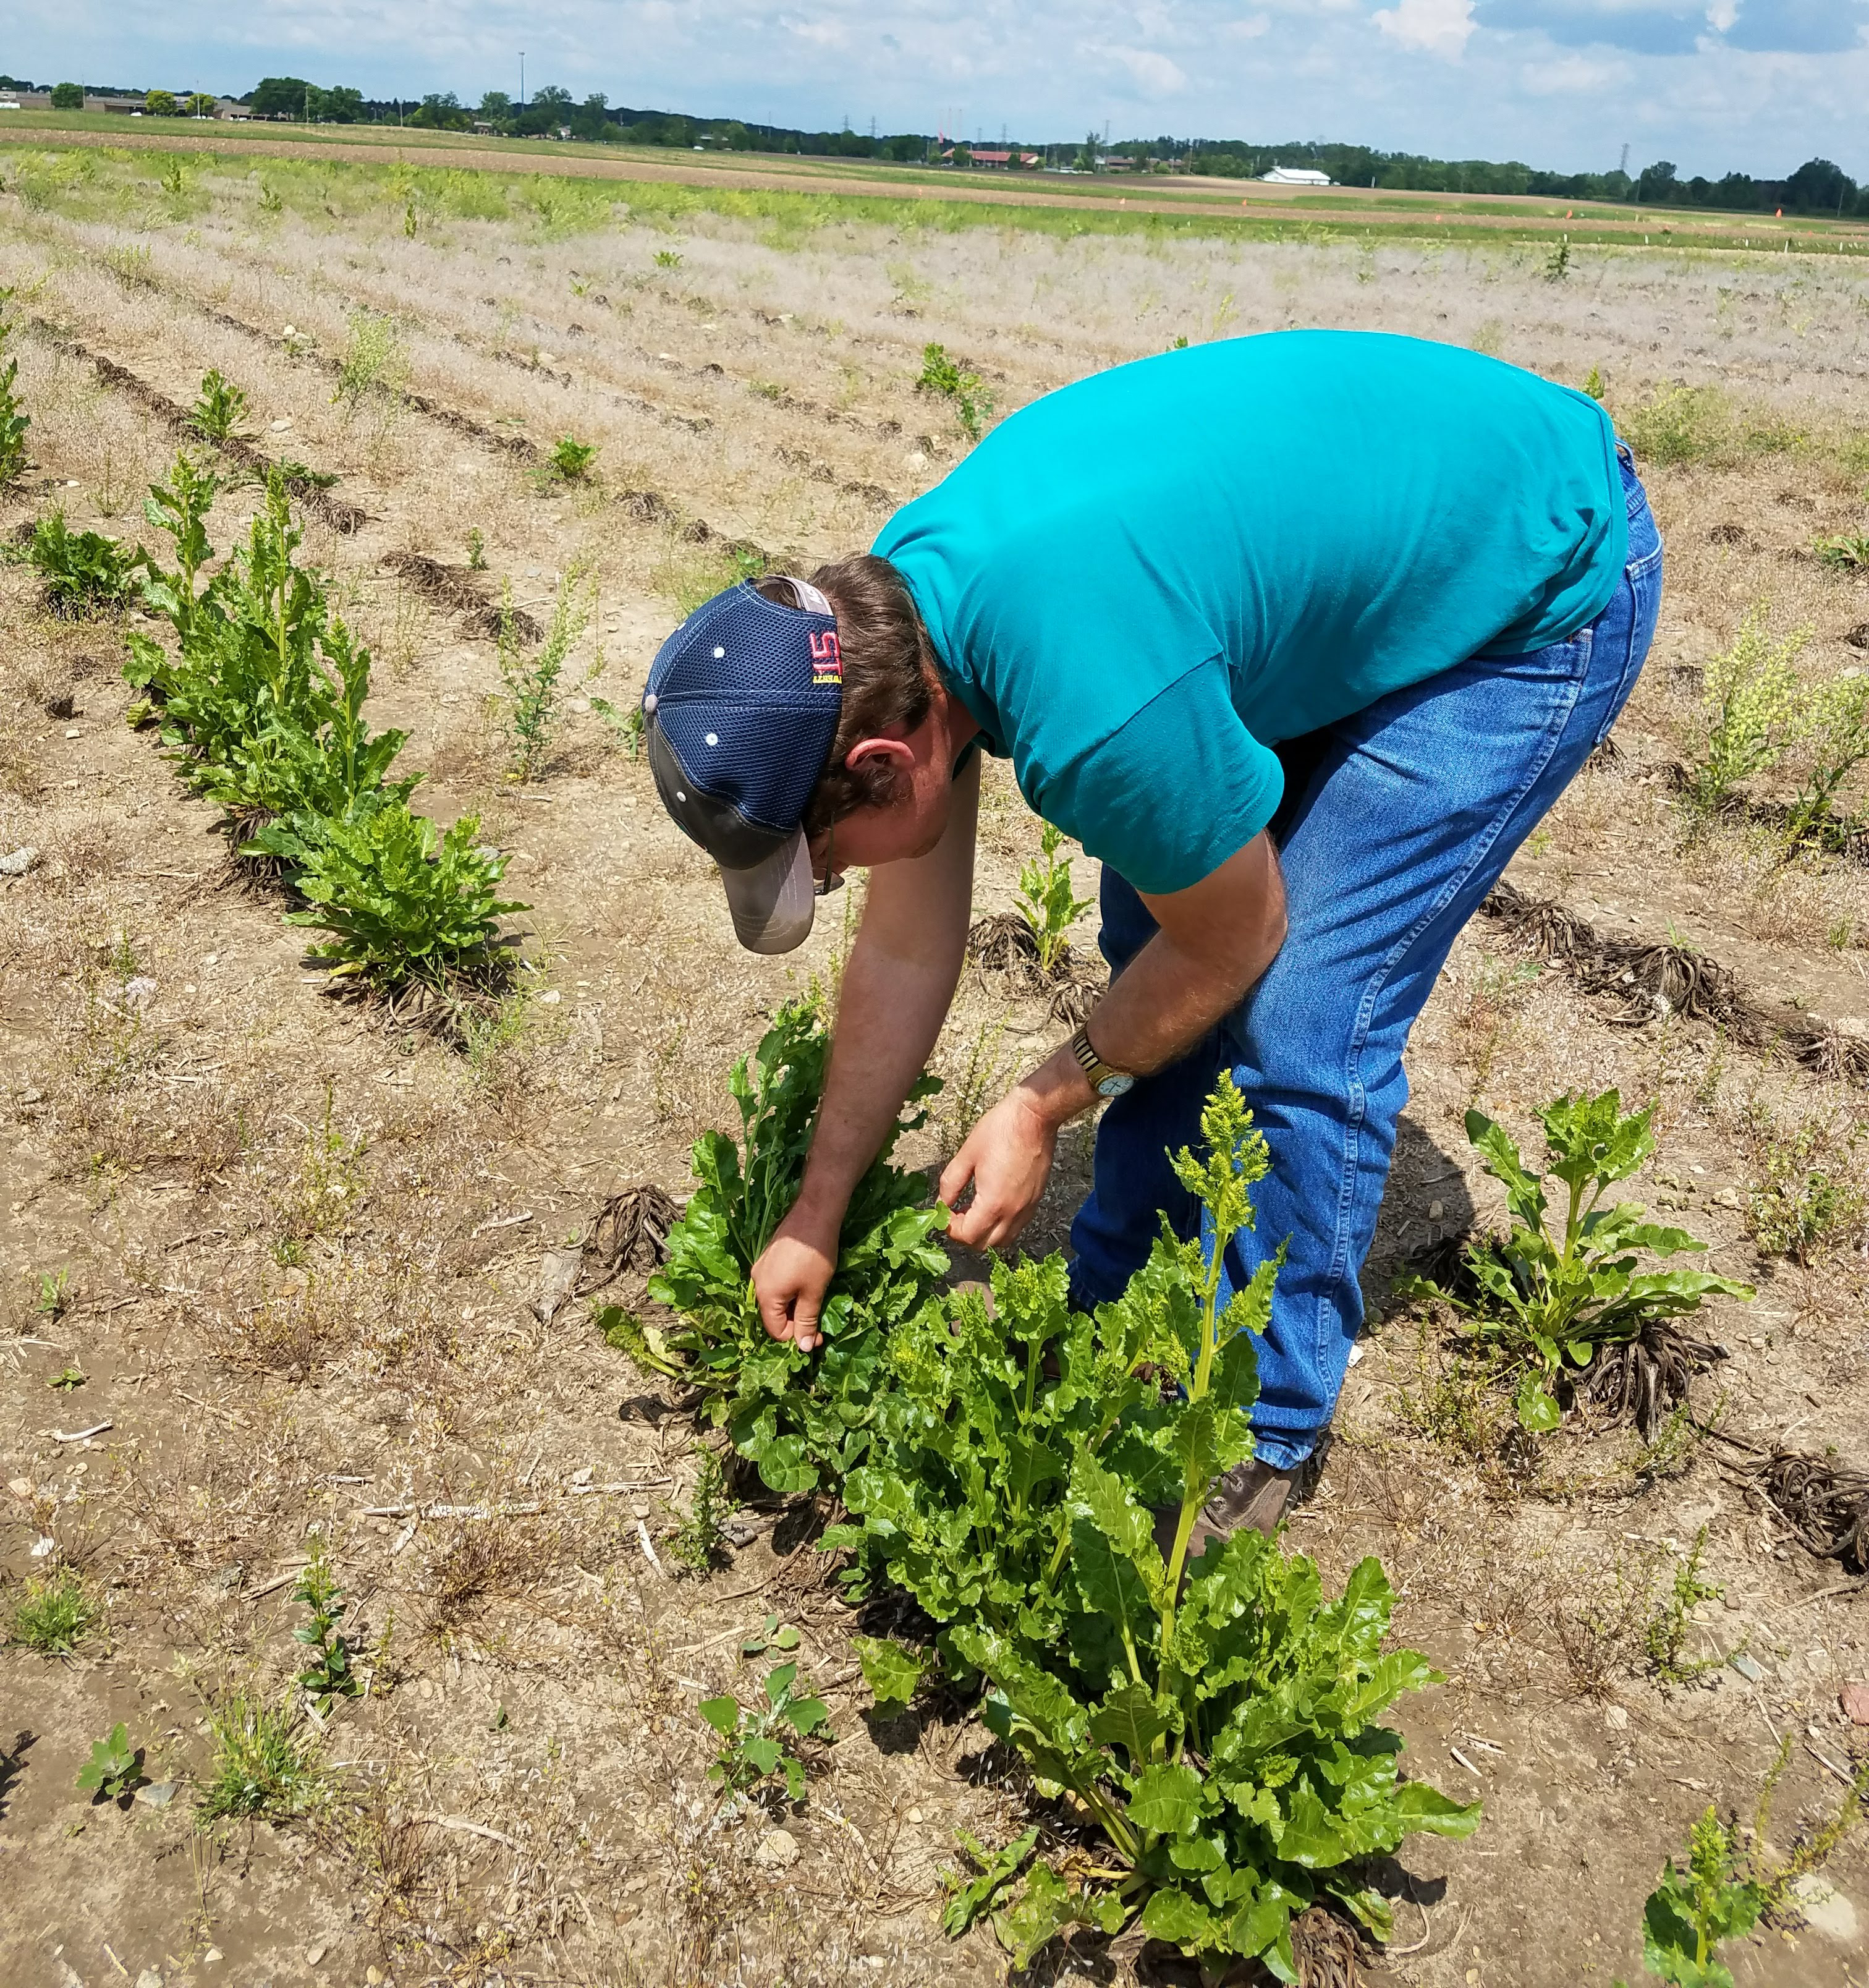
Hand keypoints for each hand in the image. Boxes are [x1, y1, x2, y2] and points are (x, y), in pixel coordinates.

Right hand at [751, 1203, 840, 1352]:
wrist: (815, 1212)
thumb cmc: (815, 1255)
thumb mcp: (814, 1291)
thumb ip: (807, 1320)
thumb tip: (804, 1348)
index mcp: (765, 1294)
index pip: (776, 1330)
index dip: (797, 1337)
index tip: (820, 1334)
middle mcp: (757, 1282)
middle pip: (774, 1314)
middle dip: (796, 1321)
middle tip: (820, 1319)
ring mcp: (761, 1267)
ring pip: (776, 1298)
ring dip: (795, 1305)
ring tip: (815, 1299)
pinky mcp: (769, 1256)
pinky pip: (776, 1283)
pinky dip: (791, 1290)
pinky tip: (807, 1283)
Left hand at [939, 1084, 1060, 1250]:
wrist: (1034, 1116)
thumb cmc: (999, 1130)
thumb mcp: (966, 1155)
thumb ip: (950, 1184)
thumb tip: (941, 1204)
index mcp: (993, 1203)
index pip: (967, 1236)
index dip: (950, 1228)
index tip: (944, 1212)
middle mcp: (1013, 1212)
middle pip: (985, 1244)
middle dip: (965, 1234)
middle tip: (955, 1214)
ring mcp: (1027, 1208)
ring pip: (1003, 1240)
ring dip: (984, 1233)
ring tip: (973, 1211)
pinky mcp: (1036, 1200)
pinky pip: (1017, 1226)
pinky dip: (1001, 1226)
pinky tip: (992, 1205)